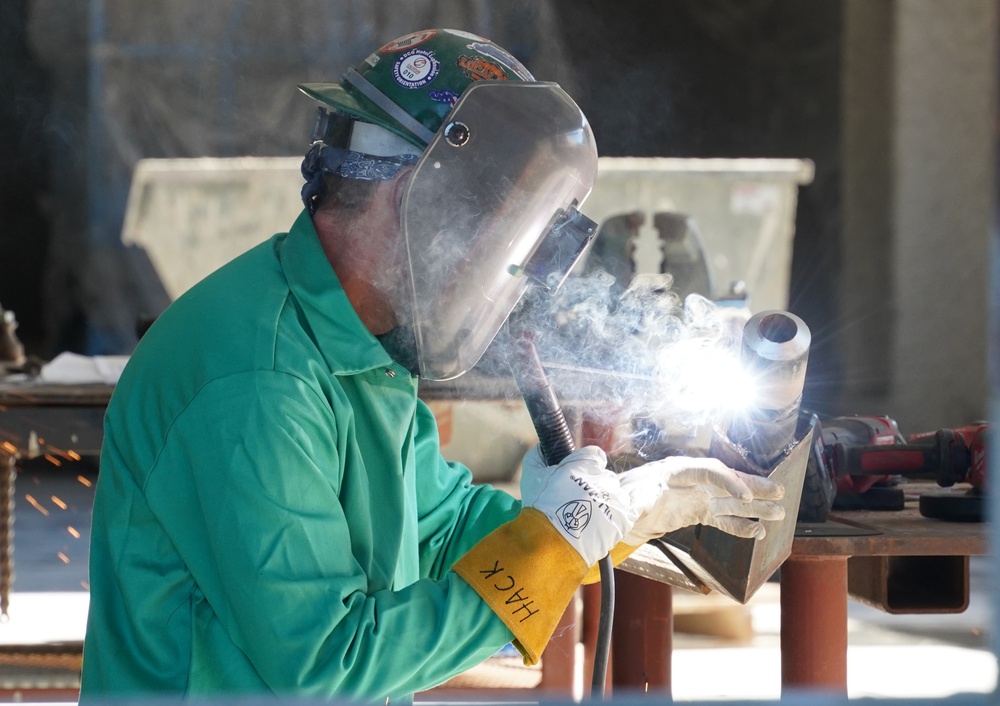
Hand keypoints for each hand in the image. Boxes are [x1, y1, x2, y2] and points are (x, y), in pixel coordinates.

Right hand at [519, 445, 637, 565]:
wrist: (552, 544)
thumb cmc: (541, 508)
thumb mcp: (532, 475)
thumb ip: (537, 455)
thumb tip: (542, 447)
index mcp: (586, 463)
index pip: (594, 455)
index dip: (585, 464)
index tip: (577, 475)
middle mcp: (605, 477)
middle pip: (604, 476)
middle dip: (593, 485)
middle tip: (577, 499)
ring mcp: (616, 498)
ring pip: (615, 493)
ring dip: (605, 500)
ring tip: (588, 516)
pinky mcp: (624, 518)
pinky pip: (633, 507)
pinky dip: (624, 509)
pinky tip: (614, 514)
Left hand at [619, 456, 784, 543]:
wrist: (616, 510)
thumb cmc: (622, 497)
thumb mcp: (629, 496)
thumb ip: (640, 499)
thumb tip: (642, 503)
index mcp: (676, 470)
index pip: (710, 471)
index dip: (729, 482)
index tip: (747, 497)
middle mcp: (691, 481)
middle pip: (728, 481)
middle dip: (754, 487)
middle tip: (780, 491)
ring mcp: (696, 497)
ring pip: (731, 502)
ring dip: (756, 508)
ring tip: (780, 513)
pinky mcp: (696, 513)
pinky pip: (722, 518)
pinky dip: (740, 526)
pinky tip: (757, 533)